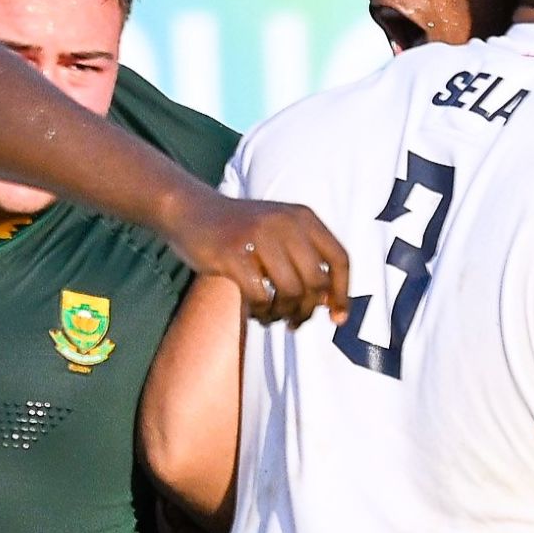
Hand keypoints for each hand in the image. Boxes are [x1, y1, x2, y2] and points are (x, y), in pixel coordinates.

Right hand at [164, 191, 350, 326]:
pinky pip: (261, 297)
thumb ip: (307, 260)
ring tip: (273, 317)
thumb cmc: (242, 232)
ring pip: (292, 292)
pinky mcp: (233, 254)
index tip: (337, 319)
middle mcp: (286, 223)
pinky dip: (263, 313)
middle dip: (308, 310)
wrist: (191, 211)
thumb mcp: (281, 232)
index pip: (339, 259)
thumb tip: (330, 303)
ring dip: (285, 313)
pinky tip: (257, 313)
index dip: (343, 293)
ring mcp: (259, 237)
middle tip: (295, 322)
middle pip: (317, 281)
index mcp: (303, 217)